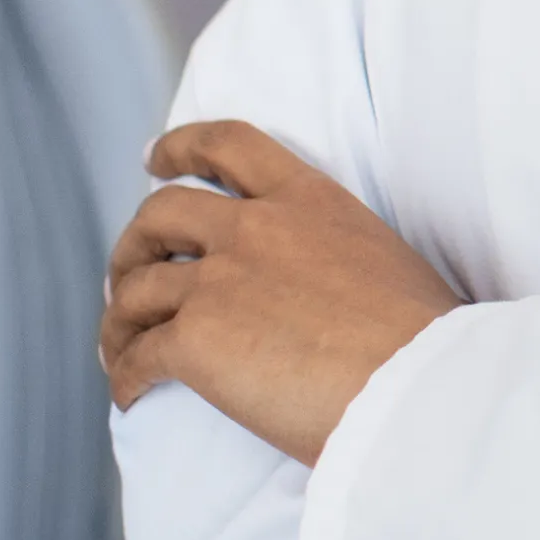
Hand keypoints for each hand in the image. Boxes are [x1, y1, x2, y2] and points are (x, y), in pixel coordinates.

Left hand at [100, 119, 462, 464]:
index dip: (180, 147)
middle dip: (133, 244)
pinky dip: (124, 375)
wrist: (417, 387)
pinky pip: (137, 355)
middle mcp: (255, 228)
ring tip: (118, 345)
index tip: (151, 159)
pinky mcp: (196, 340)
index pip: (229, 145)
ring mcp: (219, 281)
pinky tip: (130, 394)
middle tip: (127, 274)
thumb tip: (319, 291)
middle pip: (160, 213)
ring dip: (118, 318)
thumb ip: (331, 251)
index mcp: (309, 198)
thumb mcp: (381, 258)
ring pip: (137, 288)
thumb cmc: (422, 341)